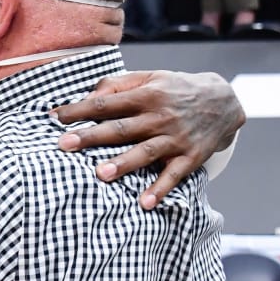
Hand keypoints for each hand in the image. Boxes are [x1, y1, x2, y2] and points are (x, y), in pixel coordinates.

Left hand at [53, 70, 246, 207]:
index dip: (79, 109)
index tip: (54, 118)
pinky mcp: (190, 156)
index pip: (106, 102)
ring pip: (145, 151)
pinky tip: (145, 203)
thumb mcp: (150, 77)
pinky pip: (173, 175)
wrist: (225, 100)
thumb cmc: (176, 89)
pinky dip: (160, 189)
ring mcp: (175, 138)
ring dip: (124, 163)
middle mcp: (159, 116)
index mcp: (146, 94)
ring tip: (101, 174)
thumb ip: (118, 85)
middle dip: (91, 136)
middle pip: (120, 128)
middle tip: (64, 145)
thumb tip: (88, 96)